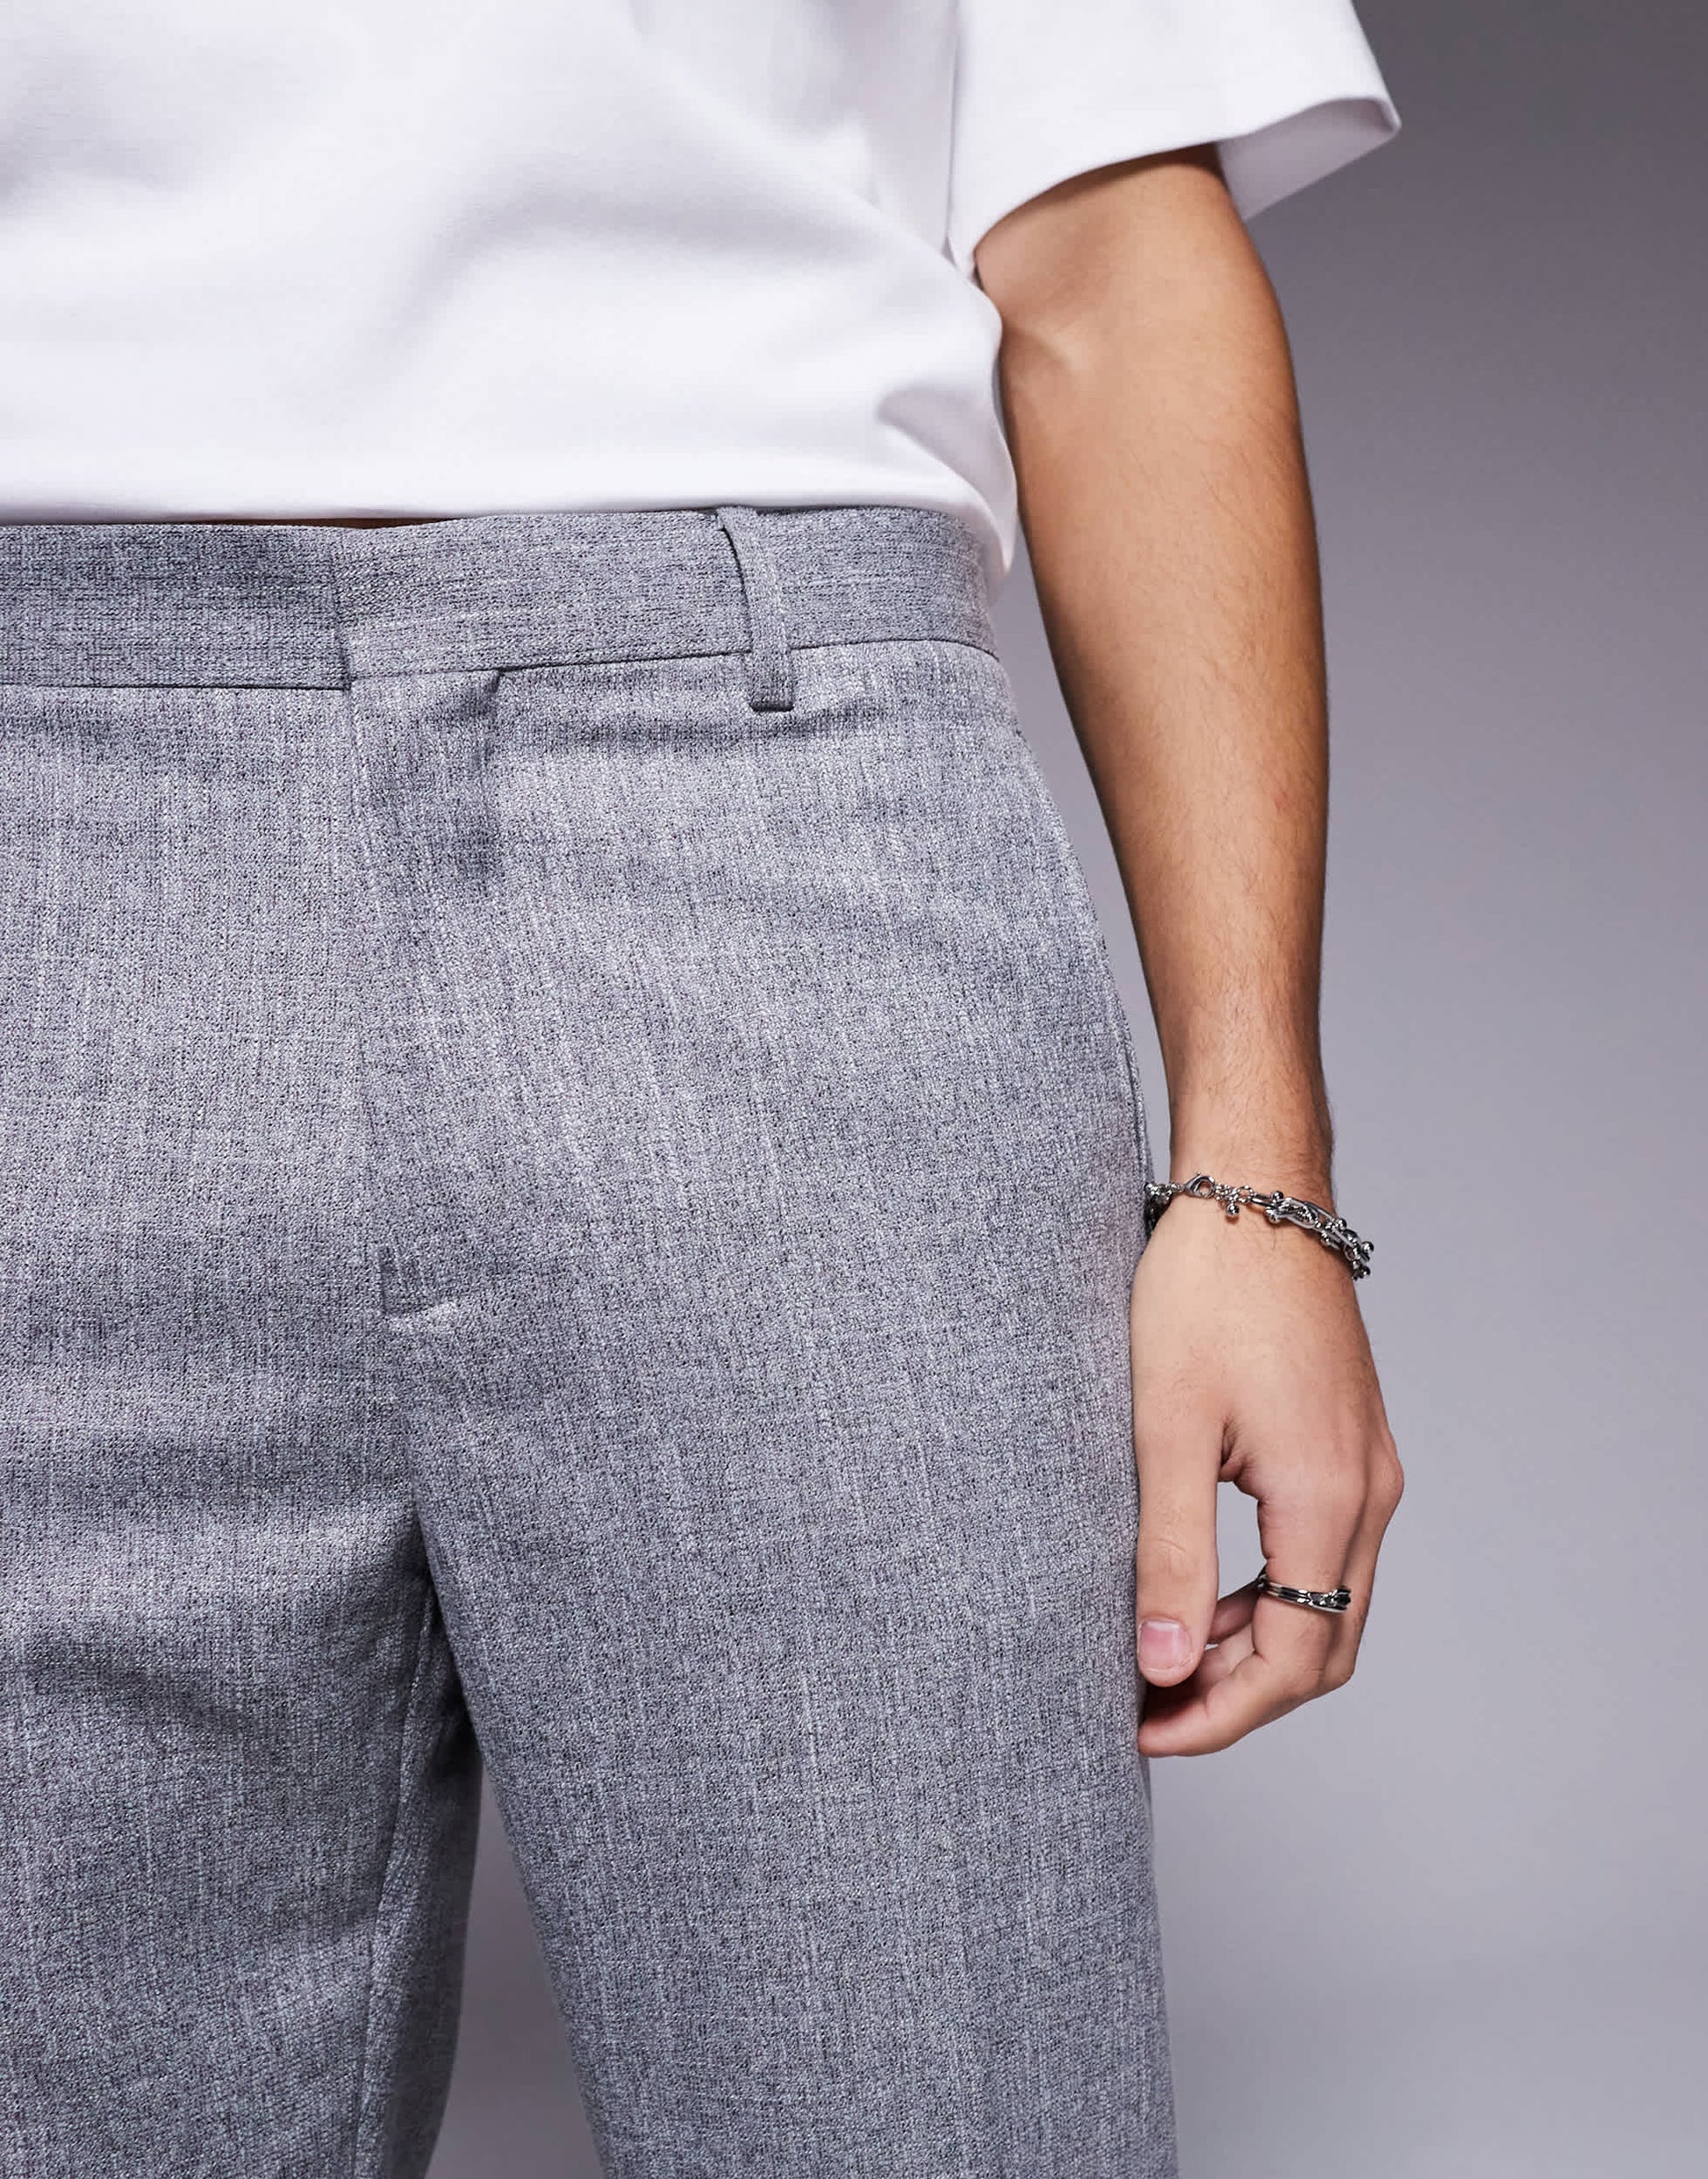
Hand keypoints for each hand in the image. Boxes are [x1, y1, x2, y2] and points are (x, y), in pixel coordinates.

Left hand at [1127, 1192, 1403, 1755]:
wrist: (1255, 1191)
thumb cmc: (1203, 1290)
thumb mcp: (1164, 1427)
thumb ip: (1166, 1552)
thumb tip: (1161, 1664)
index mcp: (1328, 1498)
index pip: (1293, 1661)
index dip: (1218, 1714)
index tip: (1142, 1728)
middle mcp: (1368, 1491)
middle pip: (1322, 1646)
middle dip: (1237, 1694)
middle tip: (1147, 1709)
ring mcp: (1367, 1465)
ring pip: (1325, 1602)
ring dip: (1249, 1643)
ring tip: (1158, 1651)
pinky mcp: (1347, 1442)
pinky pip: (1321, 1551)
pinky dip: (1264, 1590)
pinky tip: (1197, 1587)